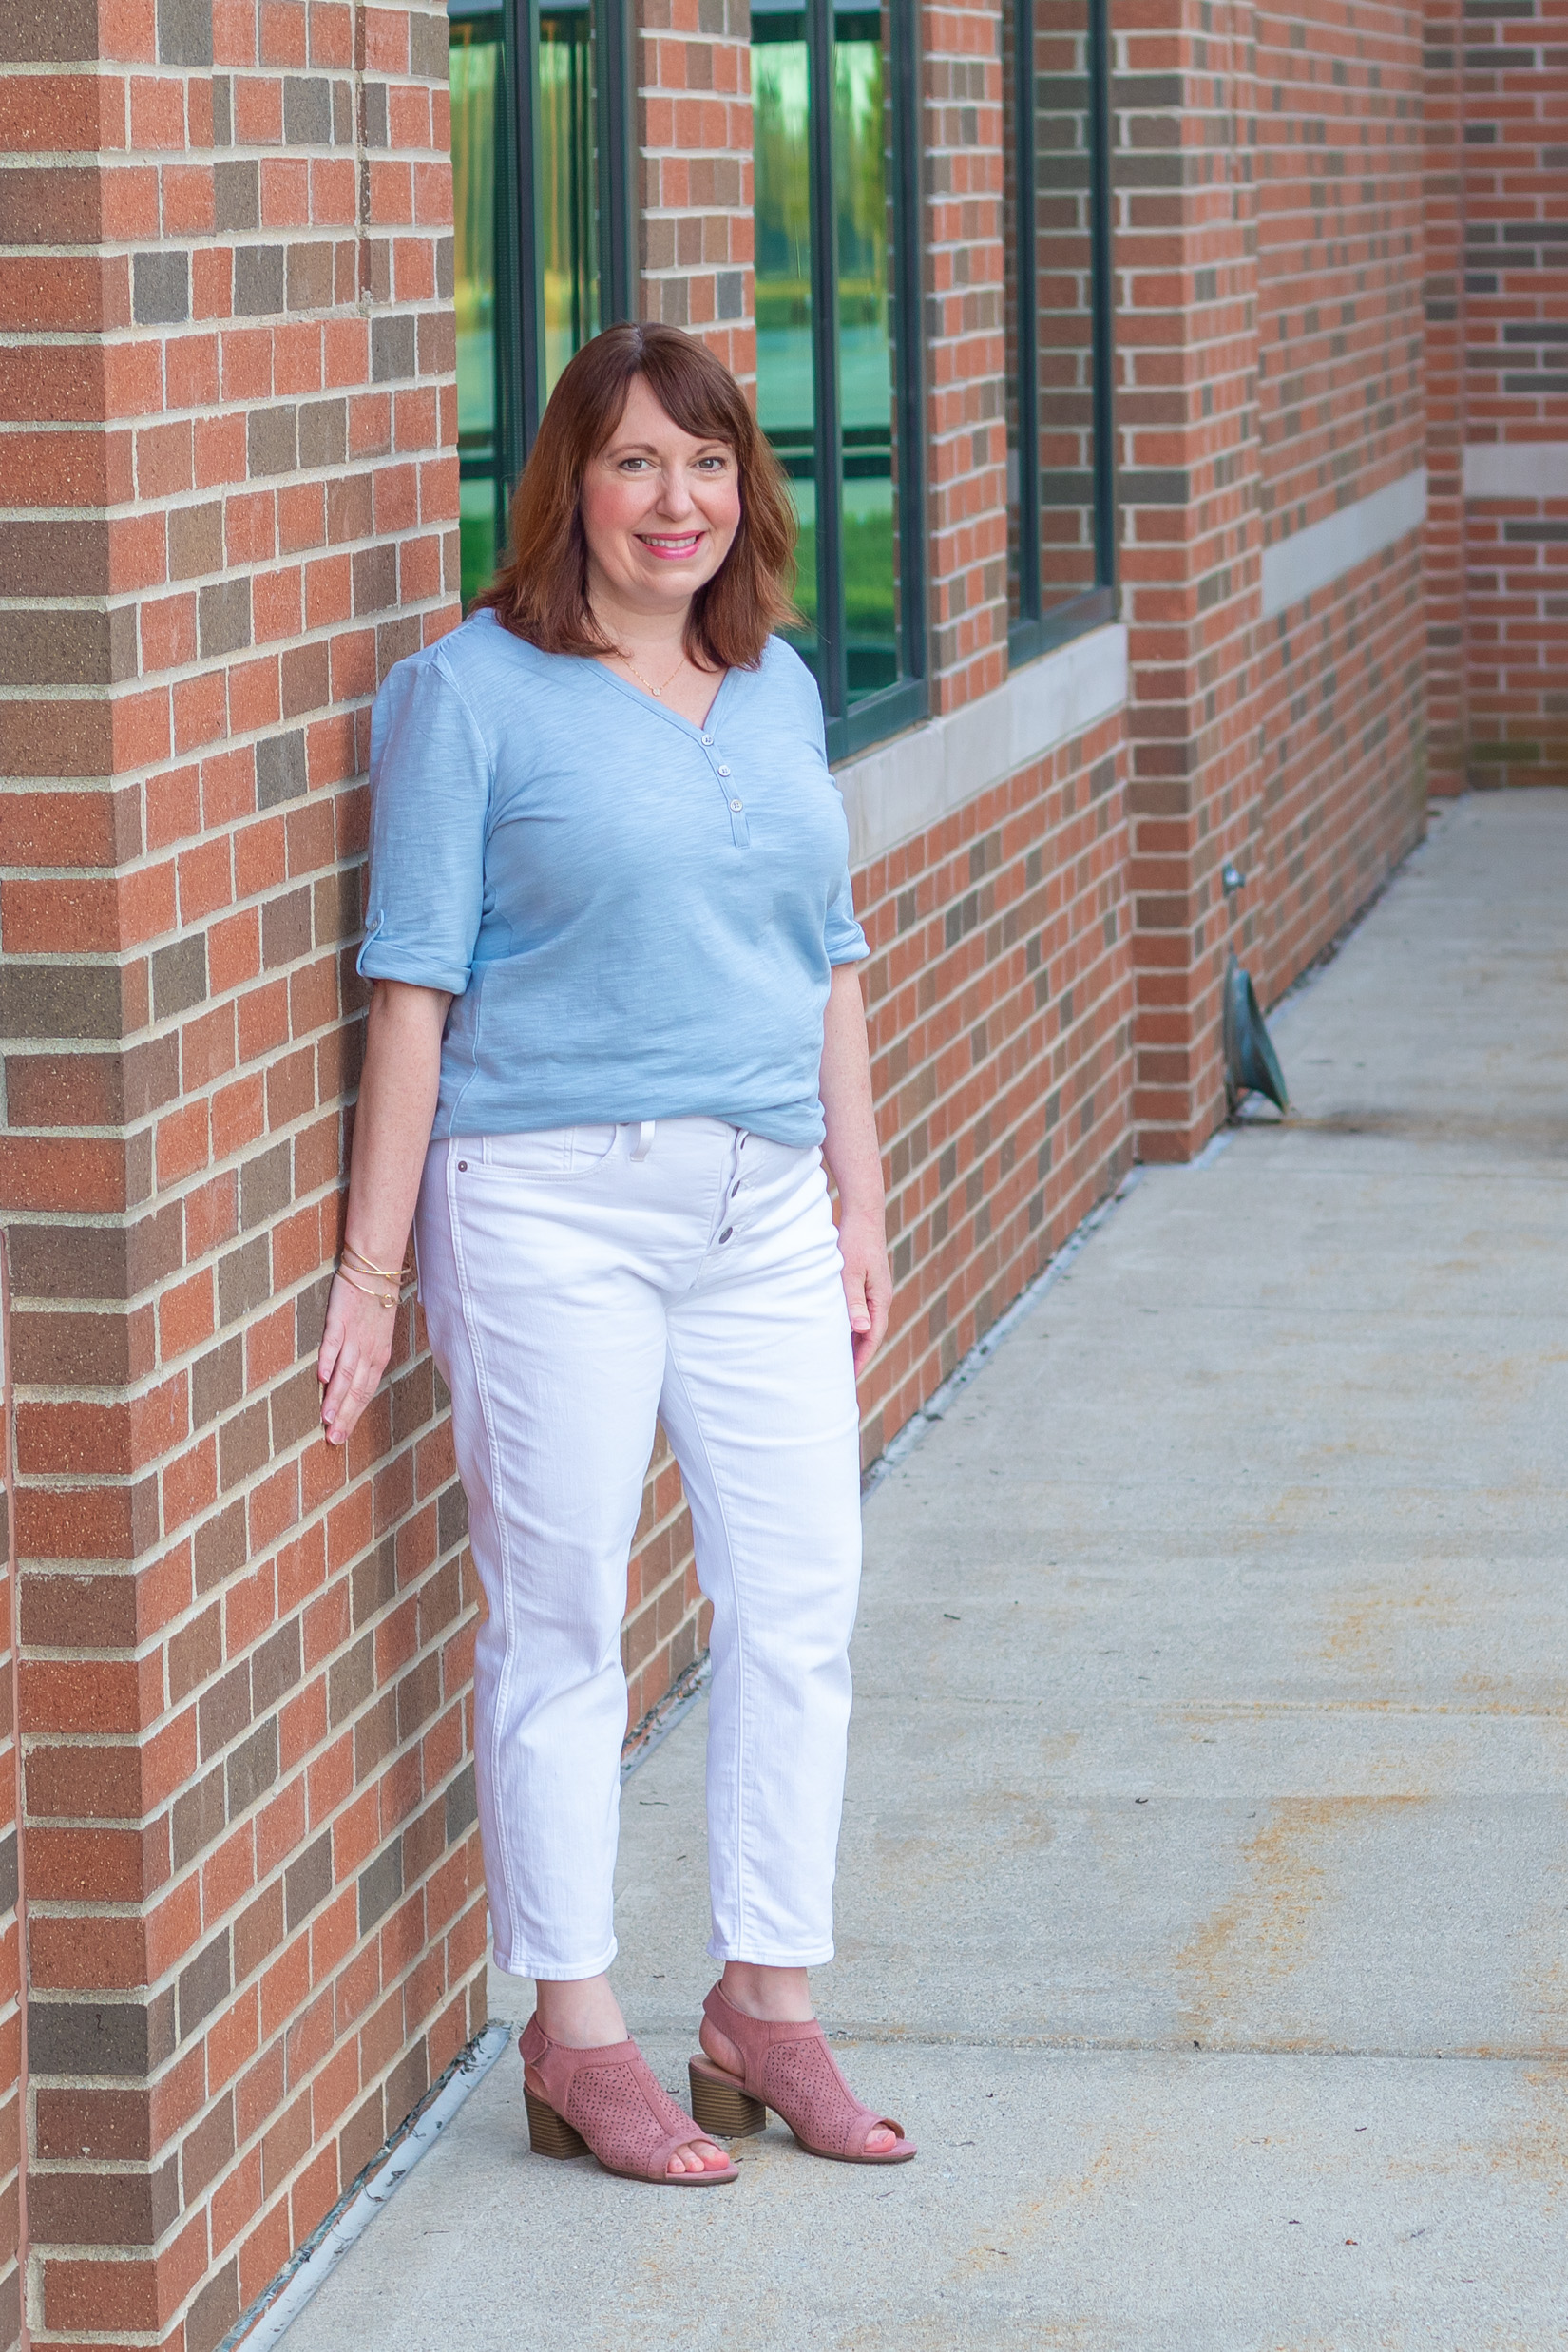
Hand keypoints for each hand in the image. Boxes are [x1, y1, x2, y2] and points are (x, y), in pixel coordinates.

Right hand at [318, 1271, 397, 1445]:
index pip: (366, 1393)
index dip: (354, 1416)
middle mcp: (369, 1351)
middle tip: (333, 1439)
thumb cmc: (375, 1304)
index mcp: (379, 1356)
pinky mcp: (339, 1320)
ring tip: (326, 1418)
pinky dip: (328, 1361)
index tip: (342, 1436)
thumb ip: (364, 1360)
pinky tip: (322, 1378)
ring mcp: (354, 1336)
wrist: (375, 1269)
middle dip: (345, 1416)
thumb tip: (348, 1384)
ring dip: (336, 1397)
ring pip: (346, 1372)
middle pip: (357, 1389)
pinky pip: (334, 1343)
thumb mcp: (376, 1336)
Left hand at [836, 1203, 891, 1374]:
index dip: (861, 1358)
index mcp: (880, 1300)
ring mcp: (873, 1292)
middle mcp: (880, 1299)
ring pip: (863, 1324)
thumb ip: (854, 1302)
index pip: (872, 1337)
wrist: (862, 1217)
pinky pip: (858, 1312)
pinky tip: (834, 1330)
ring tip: (835, 1359)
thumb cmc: (854, 1244)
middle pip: (870, 1335)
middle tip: (839, 1375)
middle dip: (857, 1355)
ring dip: (852, 1341)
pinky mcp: (865, 1285)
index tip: (850, 1377)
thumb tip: (863, 1328)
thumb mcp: (850, 1274)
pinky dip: (849, 1325)